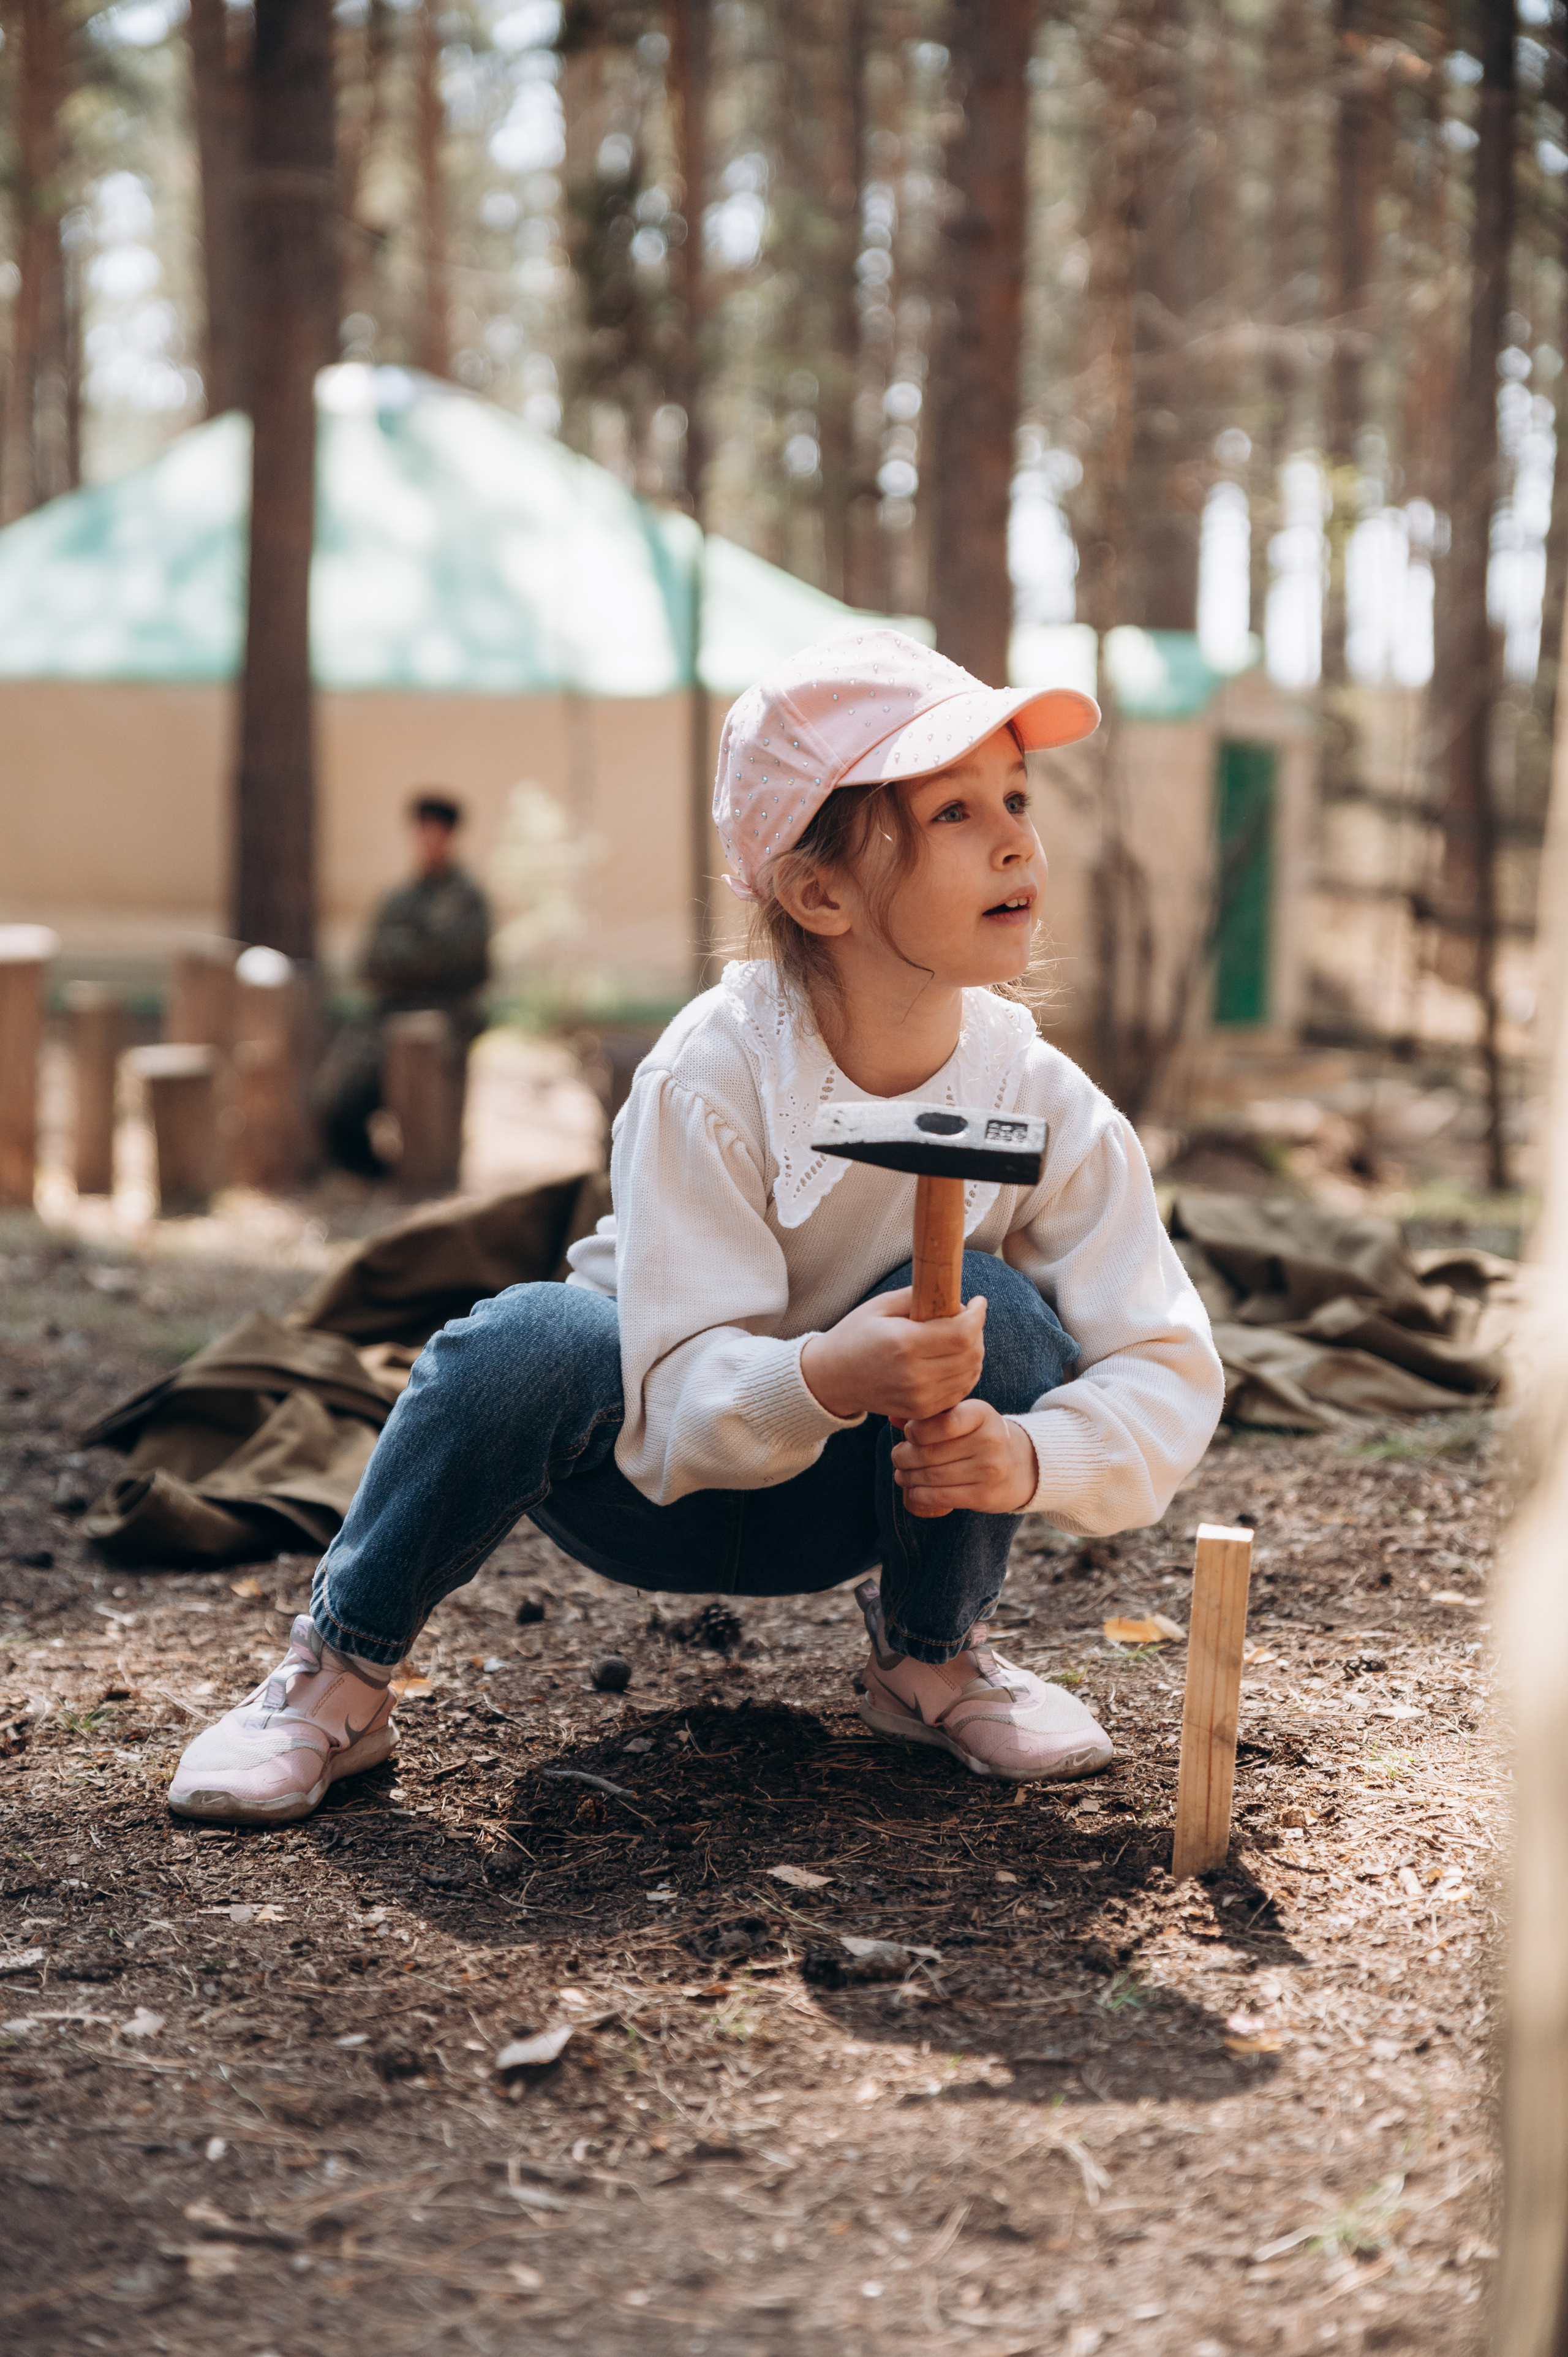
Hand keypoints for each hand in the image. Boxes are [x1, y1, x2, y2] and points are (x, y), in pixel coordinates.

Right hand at [800, 1288, 986, 1425]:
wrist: (831, 1379)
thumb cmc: (855, 1336)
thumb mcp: (881, 1306)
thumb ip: (919, 1297)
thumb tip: (955, 1299)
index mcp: (903, 1344)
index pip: (962, 1333)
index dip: (977, 1315)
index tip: (978, 1302)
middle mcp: (914, 1375)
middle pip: (971, 1355)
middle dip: (977, 1332)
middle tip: (967, 1319)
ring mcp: (919, 1397)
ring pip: (970, 1375)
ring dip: (973, 1353)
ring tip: (959, 1339)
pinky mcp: (921, 1411)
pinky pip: (959, 1392)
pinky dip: (964, 1374)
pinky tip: (952, 1360)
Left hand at [891, 1400, 1038, 1518]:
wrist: (1024, 1465)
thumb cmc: (981, 1436)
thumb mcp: (964, 1416)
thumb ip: (930, 1415)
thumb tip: (892, 1417)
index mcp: (982, 1414)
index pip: (942, 1423)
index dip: (915, 1430)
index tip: (909, 1434)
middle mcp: (989, 1441)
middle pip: (930, 1452)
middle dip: (904, 1456)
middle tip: (897, 1457)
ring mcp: (989, 1470)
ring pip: (932, 1476)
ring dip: (908, 1476)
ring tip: (901, 1474)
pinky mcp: (985, 1496)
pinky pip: (940, 1496)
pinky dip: (919, 1494)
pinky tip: (913, 1490)